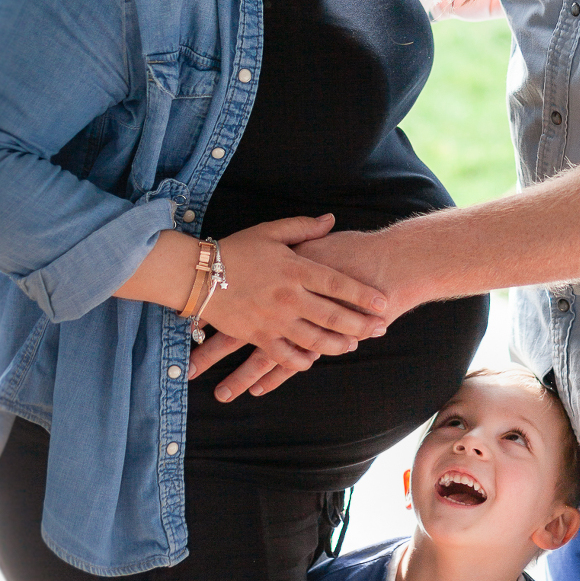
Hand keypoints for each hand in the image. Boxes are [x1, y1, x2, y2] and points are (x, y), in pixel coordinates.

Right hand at [185, 215, 387, 397]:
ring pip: (314, 339)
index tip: (383, 302)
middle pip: (334, 316)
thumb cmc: (235, 249)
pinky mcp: (257, 335)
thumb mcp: (270, 231)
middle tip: (381, 328)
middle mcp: (288, 296)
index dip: (364, 295)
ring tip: (352, 345)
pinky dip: (302, 360)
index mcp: (295, 269)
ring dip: (337, 345)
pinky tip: (312, 360)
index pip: (338, 283)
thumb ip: (304, 228)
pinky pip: (285, 354)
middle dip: (361, 324)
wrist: (195, 272)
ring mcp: (273, 319)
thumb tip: (331, 220)